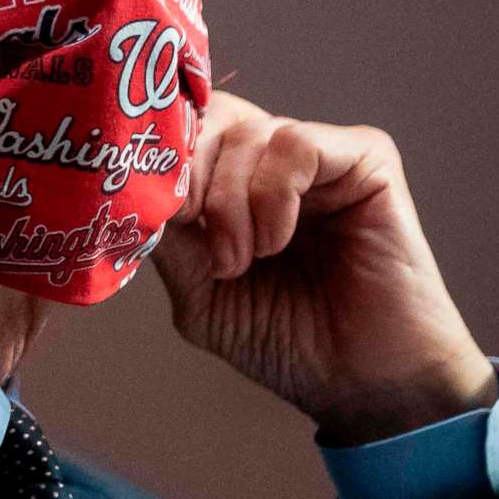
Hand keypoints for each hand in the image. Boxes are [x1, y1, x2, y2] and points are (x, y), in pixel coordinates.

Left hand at [151, 90, 497, 444]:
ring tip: (244, 260)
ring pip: (247, 132)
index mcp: (233, 182)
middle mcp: (274, 161)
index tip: (146, 207)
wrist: (359, 382)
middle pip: (209, 117)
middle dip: (185, 175)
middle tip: (192, 233)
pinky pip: (296, 143)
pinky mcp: (367, 160)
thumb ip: (166, 236)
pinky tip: (277, 242)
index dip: (155, 156)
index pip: (183, 128)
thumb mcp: (199, 292)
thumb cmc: (286, 340)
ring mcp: (320, 156)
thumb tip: (131, 186)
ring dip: (229, 202)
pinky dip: (273, 196)